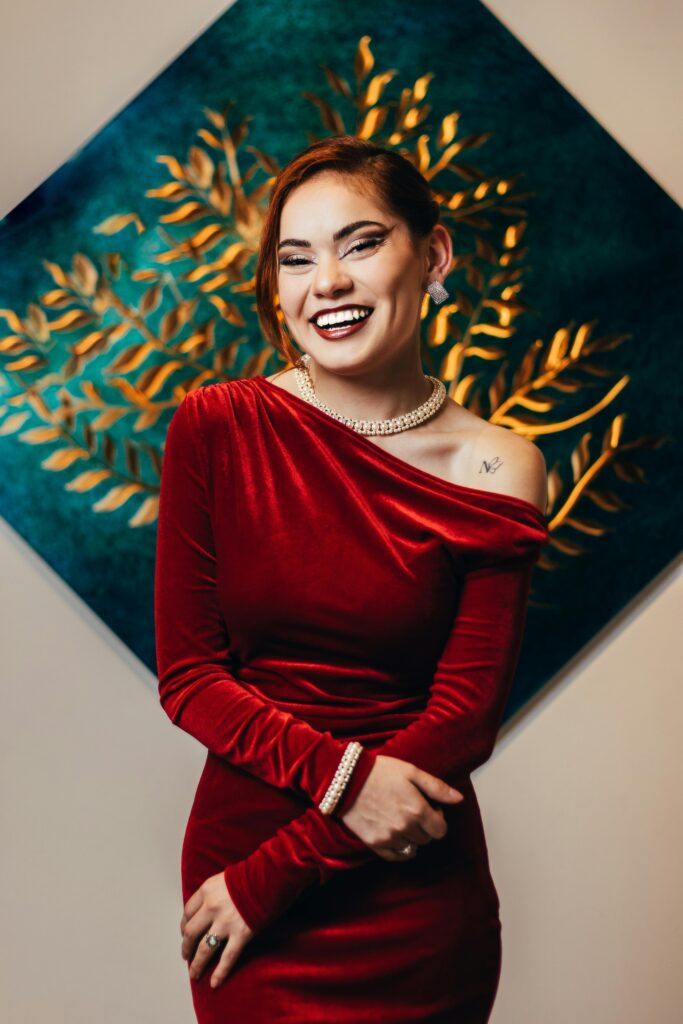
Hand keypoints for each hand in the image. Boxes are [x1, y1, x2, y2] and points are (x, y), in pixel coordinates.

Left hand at [180, 871, 254, 988]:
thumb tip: (207, 908)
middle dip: (186, 947)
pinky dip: (220, 973)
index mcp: (206, 891)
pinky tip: (214, 983)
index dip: (184, 925)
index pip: (187, 911)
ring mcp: (225, 923)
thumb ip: (213, 893)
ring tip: (194, 974)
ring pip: (204, 949)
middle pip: (191, 932)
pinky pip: (227, 958)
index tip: (185, 933)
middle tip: (186, 955)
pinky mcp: (241, 934)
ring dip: (197, 964)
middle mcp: (211, 908)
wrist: (270, 875)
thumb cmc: (250, 874)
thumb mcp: (224, 878)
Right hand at [339, 755, 464, 861]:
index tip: (429, 808)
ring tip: (400, 818)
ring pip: (412, 848)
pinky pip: (395, 857)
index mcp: (418, 810)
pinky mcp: (374, 843)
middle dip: (425, 827)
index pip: (440, 830)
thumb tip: (459, 799)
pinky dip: (400, 850)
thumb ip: (437, 788)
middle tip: (413, 810)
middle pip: (427, 839)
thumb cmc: (381, 771)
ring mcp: (389, 838)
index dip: (438, 819)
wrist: (347, 779)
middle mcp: (405, 827)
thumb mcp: (412, 772)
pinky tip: (396, 836)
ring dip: (411, 836)